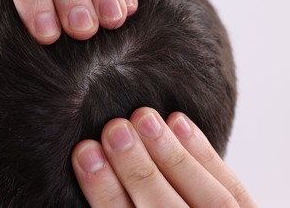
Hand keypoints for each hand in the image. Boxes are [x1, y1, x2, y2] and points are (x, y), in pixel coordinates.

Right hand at [72, 107, 256, 206]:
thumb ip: (117, 203)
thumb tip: (91, 162)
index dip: (104, 192)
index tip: (85, 152)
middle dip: (139, 169)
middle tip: (115, 129)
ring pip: (209, 200)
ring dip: (173, 156)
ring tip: (144, 118)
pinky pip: (233, 188)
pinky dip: (205, 153)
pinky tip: (178, 121)